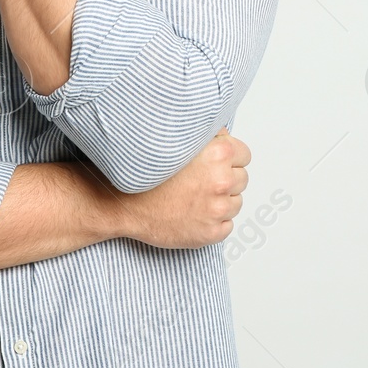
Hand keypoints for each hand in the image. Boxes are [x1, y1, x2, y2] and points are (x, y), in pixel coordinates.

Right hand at [116, 128, 250, 248]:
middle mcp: (222, 181)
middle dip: (225, 179)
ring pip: (236, 203)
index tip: (216, 163)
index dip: (230, 158)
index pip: (245, 155)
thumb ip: (207, 135)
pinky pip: (226, 225)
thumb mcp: (177, 140)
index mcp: (219, 154)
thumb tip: (224, 134)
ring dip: (221, 201)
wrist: (123, 203)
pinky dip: (214, 222)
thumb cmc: (147, 173)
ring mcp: (217, 209)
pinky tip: (194, 214)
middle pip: (241, 179)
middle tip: (201, 182)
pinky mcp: (211, 233)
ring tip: (195, 198)